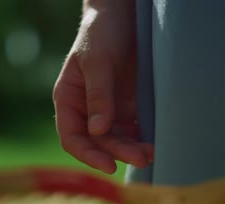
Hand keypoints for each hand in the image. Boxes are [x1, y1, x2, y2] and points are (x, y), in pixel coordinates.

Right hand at [53, 2, 153, 173]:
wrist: (123, 16)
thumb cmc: (102, 33)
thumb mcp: (98, 62)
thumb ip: (99, 97)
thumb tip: (98, 131)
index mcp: (69, 100)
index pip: (72, 137)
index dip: (88, 155)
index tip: (109, 165)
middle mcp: (87, 110)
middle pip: (100, 142)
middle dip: (119, 152)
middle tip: (142, 158)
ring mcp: (108, 110)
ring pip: (118, 140)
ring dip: (133, 149)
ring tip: (152, 154)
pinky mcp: (128, 107)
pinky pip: (134, 130)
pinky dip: (142, 138)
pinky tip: (155, 143)